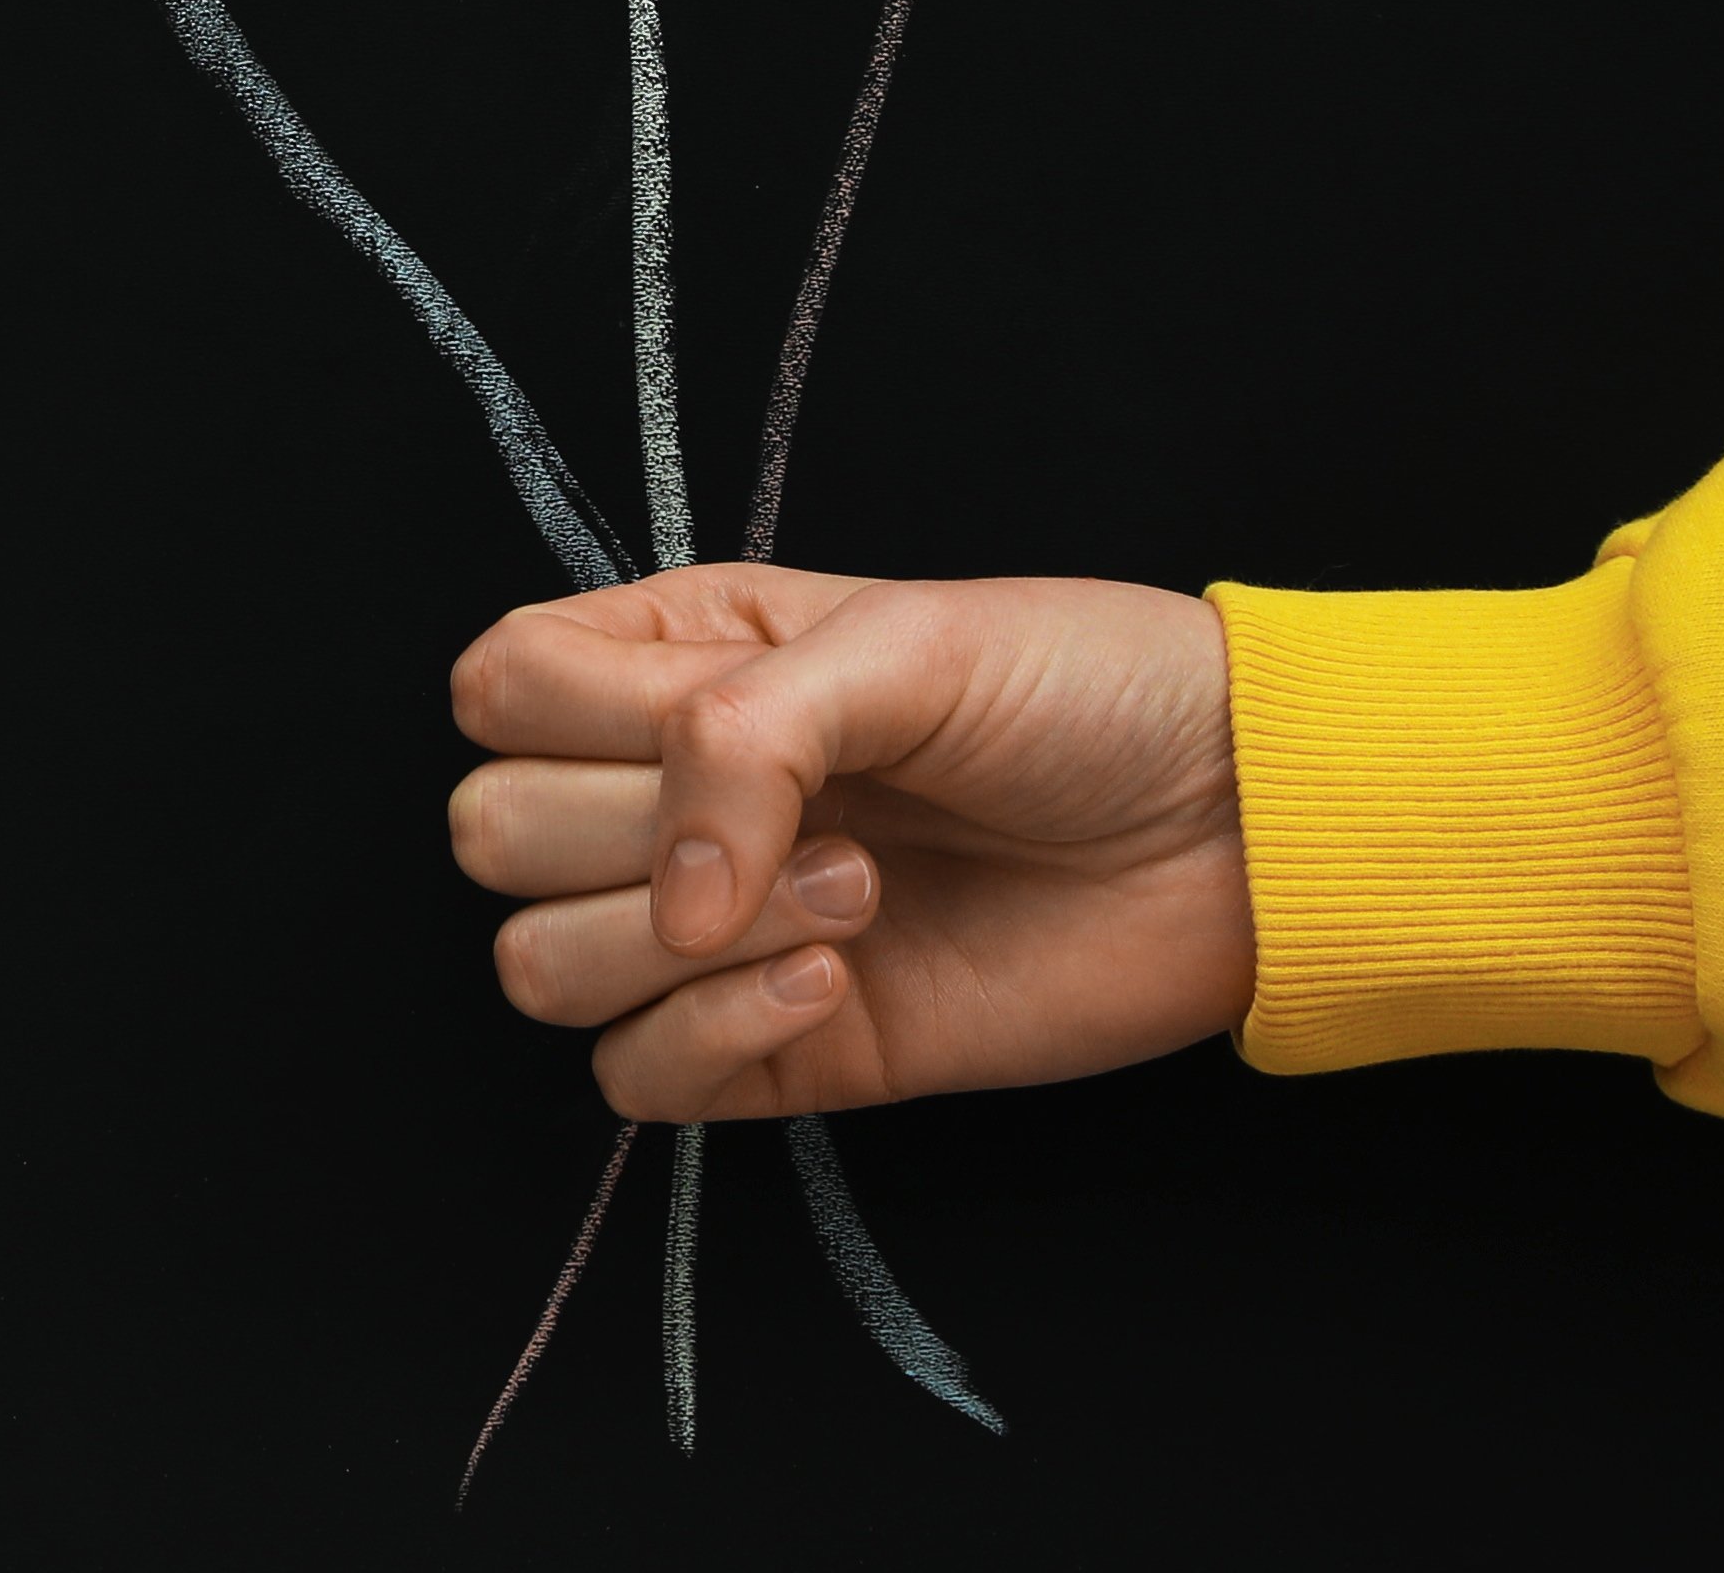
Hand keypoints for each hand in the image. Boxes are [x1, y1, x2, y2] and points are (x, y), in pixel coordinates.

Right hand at [447, 565, 1252, 1120]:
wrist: (1228, 832)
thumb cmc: (1077, 692)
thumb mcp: (901, 643)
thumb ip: (742, 735)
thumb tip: (671, 899)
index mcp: (673, 659)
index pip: (495, 689)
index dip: (567, 717)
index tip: (697, 721)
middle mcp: (668, 792)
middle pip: (495, 834)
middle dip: (630, 833)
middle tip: (803, 816)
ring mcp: (715, 929)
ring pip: (540, 966)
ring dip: (679, 943)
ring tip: (851, 894)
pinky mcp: (774, 1048)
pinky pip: (636, 1080)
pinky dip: (712, 1036)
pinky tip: (836, 982)